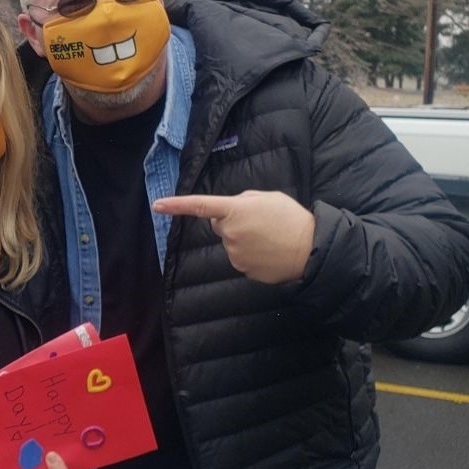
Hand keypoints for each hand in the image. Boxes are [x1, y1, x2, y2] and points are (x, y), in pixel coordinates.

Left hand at [153, 190, 314, 283]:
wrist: (311, 249)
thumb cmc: (291, 219)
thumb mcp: (268, 198)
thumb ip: (243, 201)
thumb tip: (229, 211)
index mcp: (235, 210)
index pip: (200, 206)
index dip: (176, 205)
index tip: (157, 206)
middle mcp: (230, 233)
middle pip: (220, 225)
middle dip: (232, 222)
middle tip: (259, 222)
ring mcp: (235, 253)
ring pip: (231, 243)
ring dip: (243, 239)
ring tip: (268, 237)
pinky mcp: (242, 269)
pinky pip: (240, 258)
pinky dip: (251, 254)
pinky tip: (268, 251)